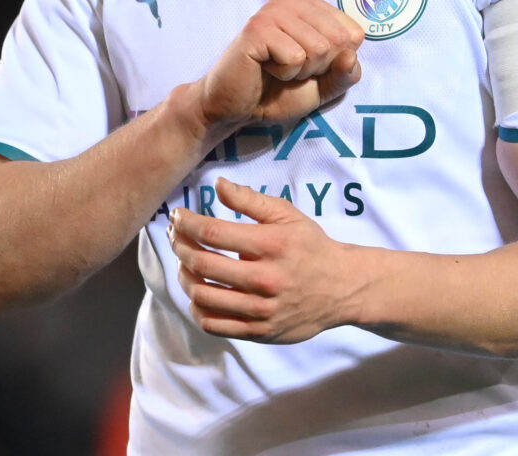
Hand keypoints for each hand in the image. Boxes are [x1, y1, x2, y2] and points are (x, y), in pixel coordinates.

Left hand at [168, 177, 361, 343]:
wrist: (342, 288)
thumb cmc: (311, 246)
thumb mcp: (287, 215)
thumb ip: (250, 200)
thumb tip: (217, 185)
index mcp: (271, 245)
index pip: (213, 233)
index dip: (187, 223)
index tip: (177, 216)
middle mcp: (265, 279)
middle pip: (203, 264)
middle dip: (179, 246)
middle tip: (175, 236)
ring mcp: (261, 310)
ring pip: (203, 296)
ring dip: (184, 276)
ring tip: (185, 263)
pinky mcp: (259, 332)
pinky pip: (214, 325)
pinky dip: (197, 308)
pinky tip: (198, 293)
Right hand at [191, 0, 363, 135]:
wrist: (237, 109)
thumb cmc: (278, 92)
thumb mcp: (325, 86)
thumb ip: (346, 73)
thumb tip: (351, 54)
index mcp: (311, 7)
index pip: (353, 32)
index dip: (336, 61)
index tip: (308, 66)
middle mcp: (292, 1)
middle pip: (338, 40)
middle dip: (319, 66)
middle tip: (291, 69)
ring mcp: (273, 11)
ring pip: (319, 48)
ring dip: (301, 71)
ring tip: (277, 69)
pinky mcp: (257, 28)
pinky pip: (295, 57)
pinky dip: (284, 73)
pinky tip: (265, 68)